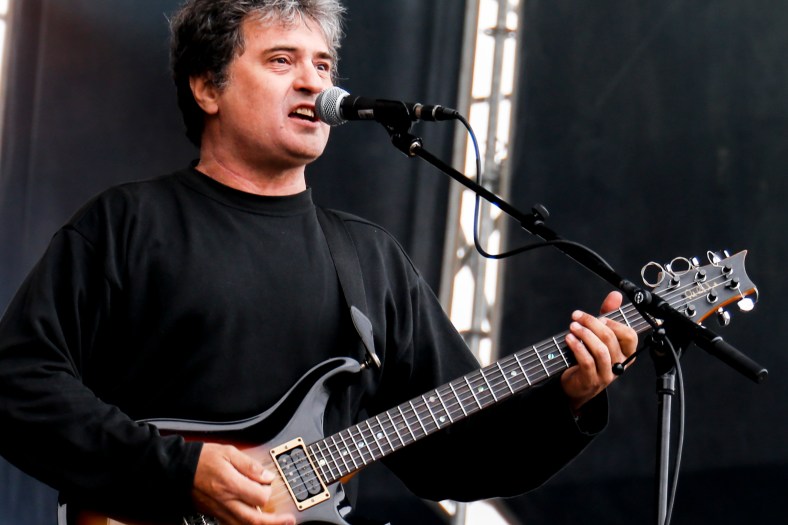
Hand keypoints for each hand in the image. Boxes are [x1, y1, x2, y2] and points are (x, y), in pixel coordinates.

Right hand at [192, 442, 294, 524]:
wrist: (178, 469)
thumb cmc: (203, 459)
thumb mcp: (228, 452)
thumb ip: (249, 465)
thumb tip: (267, 476)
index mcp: (230, 485)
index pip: (259, 496)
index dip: (268, 489)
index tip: (268, 481)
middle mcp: (226, 501)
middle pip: (254, 519)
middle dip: (274, 522)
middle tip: (289, 520)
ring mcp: (220, 510)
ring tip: (277, 523)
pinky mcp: (215, 514)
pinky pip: (233, 523)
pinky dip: (246, 524)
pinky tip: (255, 520)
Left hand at [560, 291, 637, 411]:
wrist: (576, 385)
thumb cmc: (590, 357)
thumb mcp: (599, 335)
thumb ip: (608, 315)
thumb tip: (616, 295)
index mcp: (626, 352)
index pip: (630, 335)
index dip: (614, 323)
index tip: (599, 317)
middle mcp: (619, 364)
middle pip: (610, 339)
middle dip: (592, 323)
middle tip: (577, 316)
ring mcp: (607, 374)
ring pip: (600, 350)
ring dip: (584, 335)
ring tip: (572, 327)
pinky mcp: (592, 381)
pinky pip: (587, 362)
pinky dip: (577, 347)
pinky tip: (569, 339)